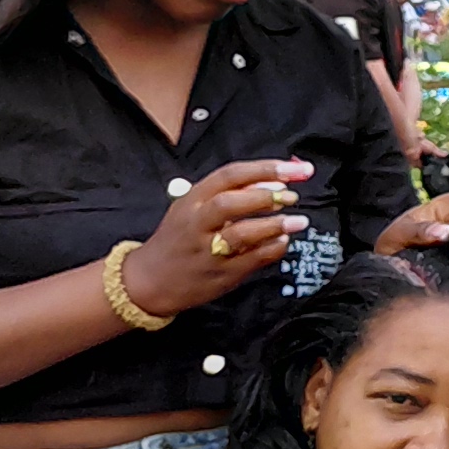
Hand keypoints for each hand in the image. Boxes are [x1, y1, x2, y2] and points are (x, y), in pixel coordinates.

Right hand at [122, 159, 315, 318]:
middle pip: (230, 202)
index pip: (229, 176)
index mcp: (192, 200)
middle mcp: (197, 223)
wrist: (149, 280)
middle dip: (265, 196)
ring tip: (298, 221)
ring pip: (241, 233)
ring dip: (274, 225)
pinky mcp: (221, 274)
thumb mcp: (196, 208)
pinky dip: (272, 248)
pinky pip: (252, 259)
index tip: (295, 168)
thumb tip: (277, 179)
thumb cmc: (180, 239)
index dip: (264, 169)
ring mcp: (207, 250)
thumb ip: (233, 193)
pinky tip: (283, 240)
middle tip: (292, 195)